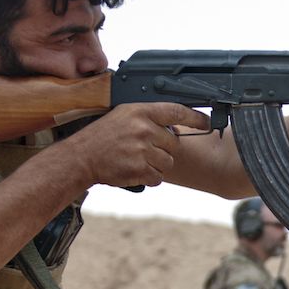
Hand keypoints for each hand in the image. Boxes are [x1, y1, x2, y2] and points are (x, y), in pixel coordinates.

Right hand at [76, 102, 208, 187]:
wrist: (82, 157)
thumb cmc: (103, 136)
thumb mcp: (124, 116)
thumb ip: (148, 118)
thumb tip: (175, 127)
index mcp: (141, 112)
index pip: (177, 111)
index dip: (196, 117)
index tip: (206, 122)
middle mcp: (144, 129)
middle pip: (174, 143)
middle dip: (163, 148)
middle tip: (144, 147)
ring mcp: (142, 150)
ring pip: (168, 162)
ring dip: (157, 164)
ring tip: (137, 159)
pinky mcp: (140, 170)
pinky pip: (158, 177)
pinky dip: (149, 177)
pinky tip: (134, 169)